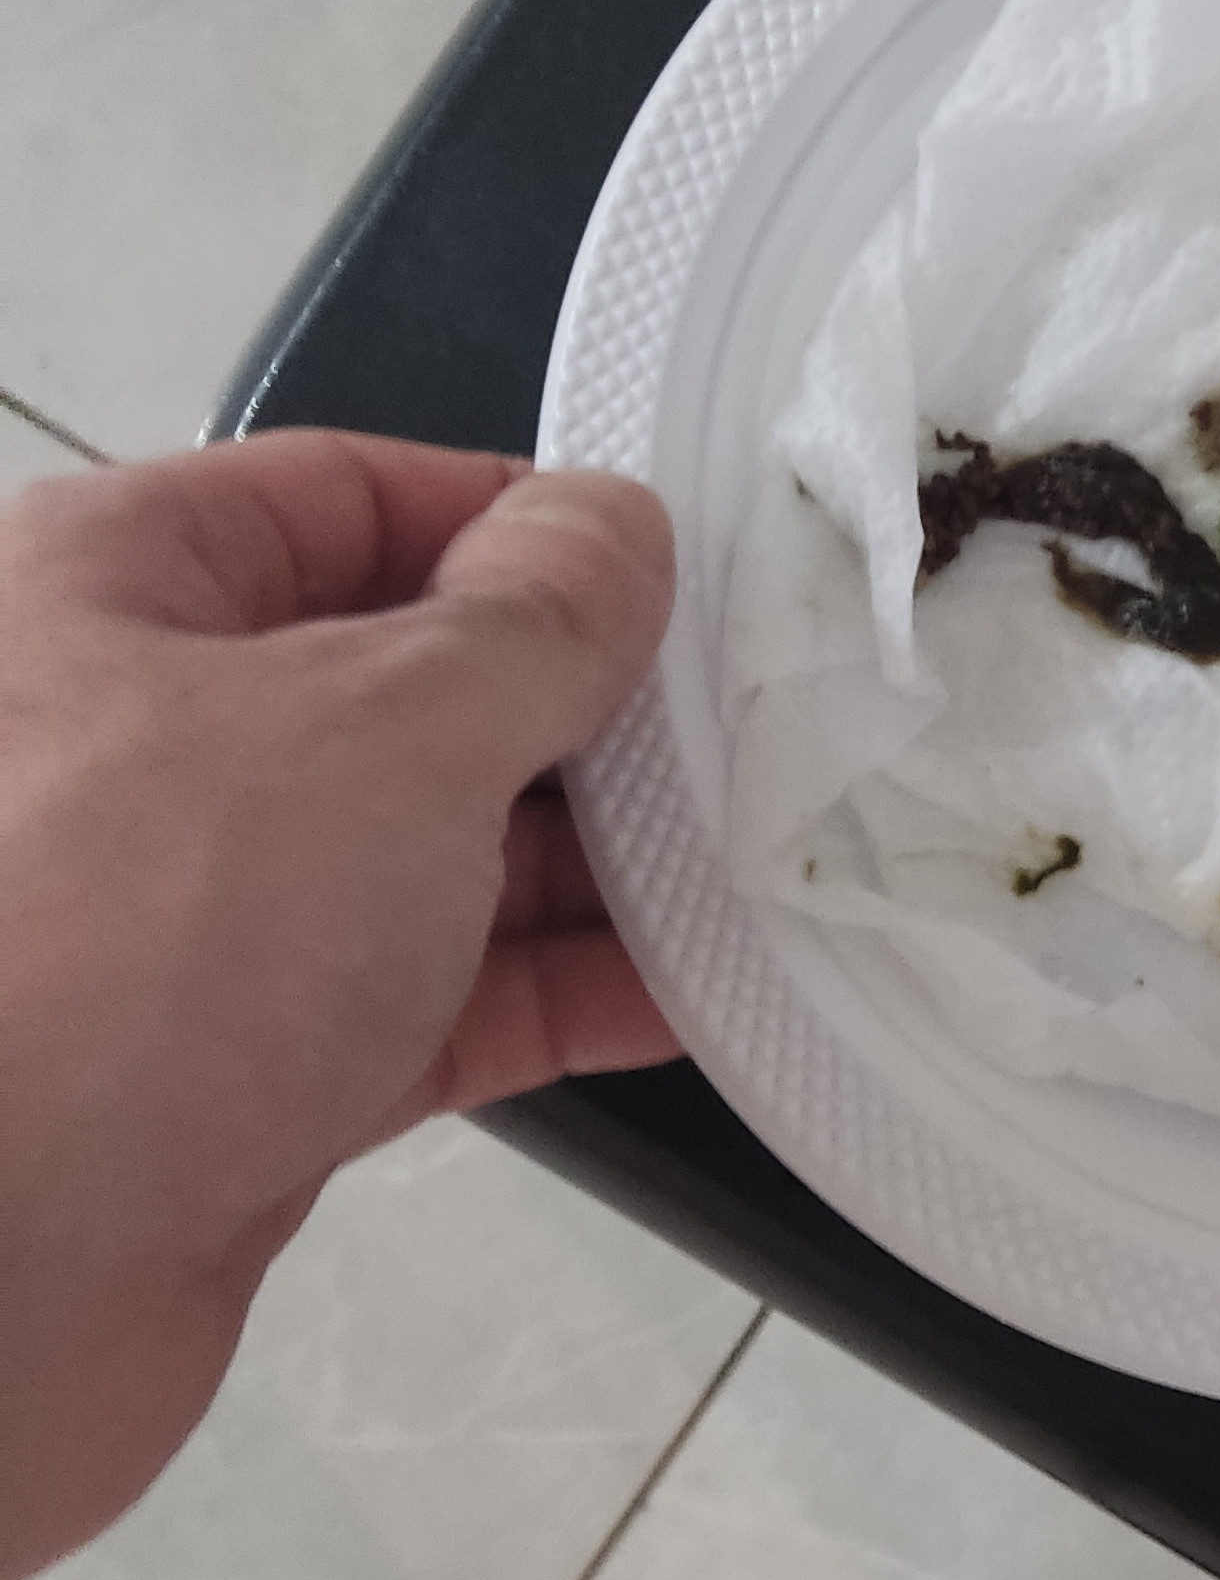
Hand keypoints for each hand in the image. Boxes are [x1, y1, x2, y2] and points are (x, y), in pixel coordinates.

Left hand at [0, 432, 679, 1579]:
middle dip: (573, 711)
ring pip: (420, 856)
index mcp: (108, 588)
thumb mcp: (382, 725)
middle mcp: (129, 742)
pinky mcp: (228, 1084)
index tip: (666, 570)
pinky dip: (548, 997)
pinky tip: (685, 995)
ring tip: (751, 862)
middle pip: (396, 683)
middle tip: (744, 727)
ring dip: (585, 867)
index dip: (513, 519)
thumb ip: (529, 622)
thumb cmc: (122, 949)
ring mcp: (178, 923)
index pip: (340, 496)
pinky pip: (423, 1006)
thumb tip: (610, 531)